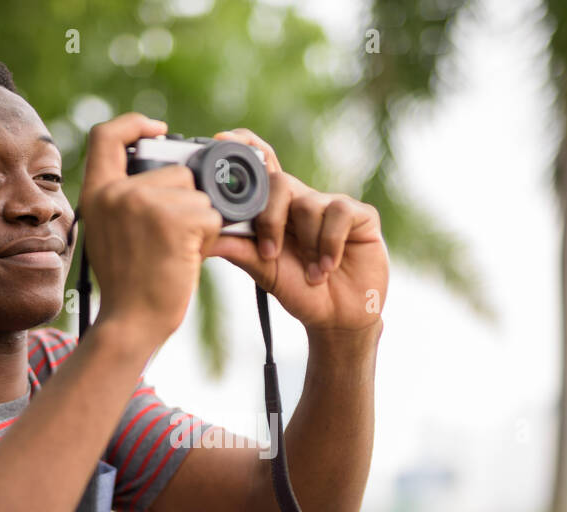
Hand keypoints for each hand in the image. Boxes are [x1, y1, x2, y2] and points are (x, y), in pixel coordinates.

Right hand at [79, 113, 223, 349]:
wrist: (130, 323)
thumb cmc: (128, 286)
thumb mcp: (109, 233)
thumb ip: (124, 200)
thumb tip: (166, 173)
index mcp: (97, 193)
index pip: (106, 135)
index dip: (134, 123)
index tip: (159, 128)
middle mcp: (117, 192)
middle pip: (176, 171)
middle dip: (188, 202)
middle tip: (173, 241)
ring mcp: (144, 203)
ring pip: (198, 195)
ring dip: (200, 223)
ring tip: (177, 252)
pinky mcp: (173, 220)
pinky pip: (211, 216)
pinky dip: (210, 239)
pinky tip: (188, 259)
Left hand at [202, 129, 388, 331]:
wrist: (338, 317)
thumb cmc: (301, 291)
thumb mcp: (264, 271)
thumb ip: (239, 250)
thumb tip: (205, 238)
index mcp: (277, 209)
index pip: (263, 166)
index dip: (246, 147)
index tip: (222, 140)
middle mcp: (304, 201)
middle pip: (279, 184)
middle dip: (270, 219)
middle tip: (270, 253)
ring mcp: (333, 206)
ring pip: (308, 204)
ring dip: (306, 245)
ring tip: (312, 273)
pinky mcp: (361, 215)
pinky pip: (338, 214)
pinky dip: (329, 244)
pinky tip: (327, 266)